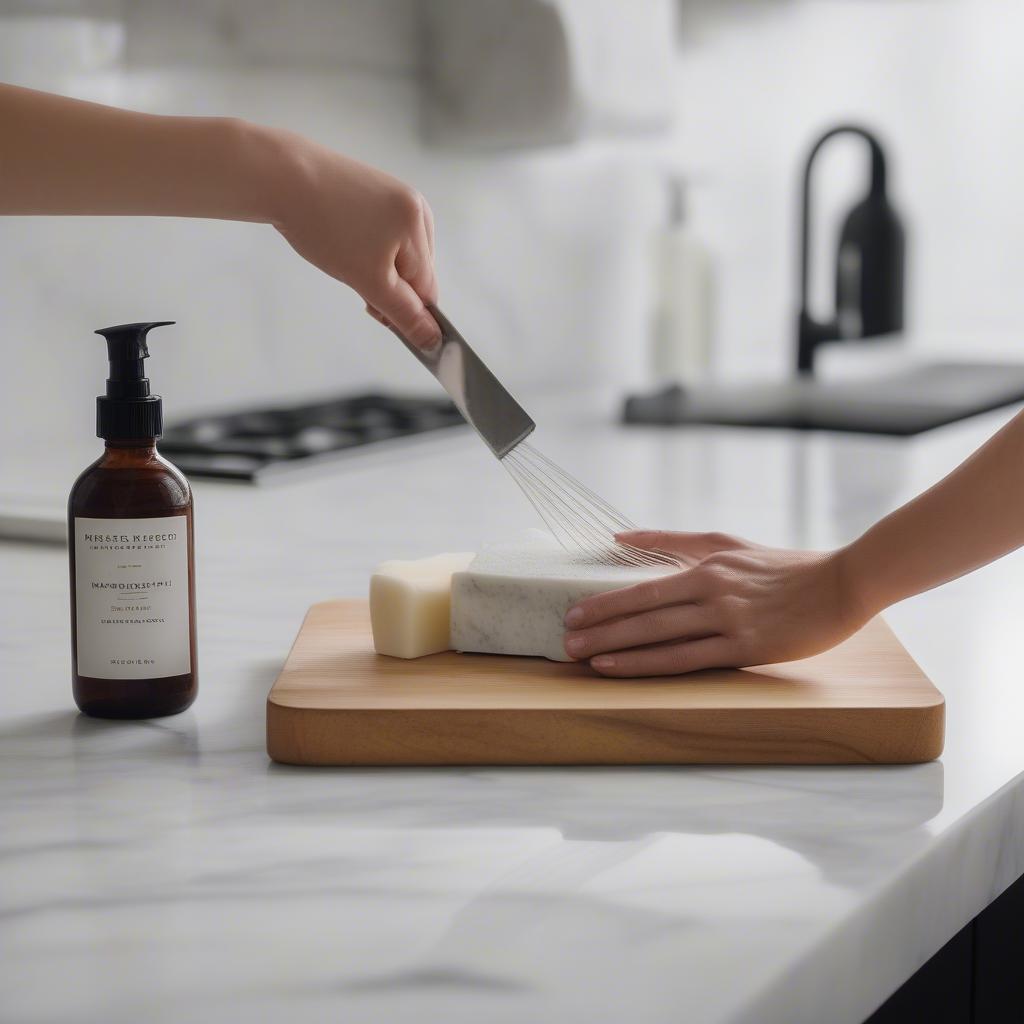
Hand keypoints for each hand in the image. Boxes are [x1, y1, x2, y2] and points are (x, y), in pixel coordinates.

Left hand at [265, 128, 439, 346]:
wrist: (280, 177)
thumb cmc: (323, 224)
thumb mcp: (368, 280)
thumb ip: (404, 313)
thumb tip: (434, 340)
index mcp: (420, 223)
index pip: (428, 290)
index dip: (406, 311)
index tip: (378, 316)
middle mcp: (414, 205)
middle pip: (416, 272)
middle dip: (389, 288)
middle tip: (356, 284)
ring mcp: (393, 195)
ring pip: (398, 256)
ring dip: (377, 271)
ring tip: (345, 259)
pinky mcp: (372, 192)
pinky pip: (382, 236)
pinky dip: (367, 250)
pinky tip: (343, 243)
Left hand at [563, 530, 868, 676]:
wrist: (842, 585)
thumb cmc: (782, 566)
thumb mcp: (727, 543)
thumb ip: (673, 542)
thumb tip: (621, 535)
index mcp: (706, 567)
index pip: (642, 588)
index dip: (604, 602)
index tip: (572, 612)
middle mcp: (711, 592)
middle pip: (642, 613)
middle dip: (599, 628)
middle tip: (564, 640)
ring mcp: (729, 622)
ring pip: (659, 637)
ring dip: (615, 648)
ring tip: (580, 657)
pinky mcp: (747, 649)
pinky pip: (688, 660)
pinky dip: (650, 664)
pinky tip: (621, 669)